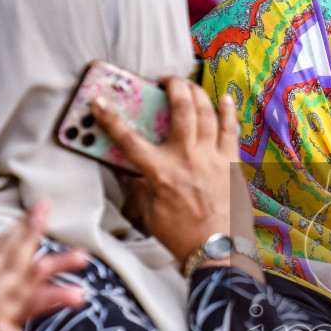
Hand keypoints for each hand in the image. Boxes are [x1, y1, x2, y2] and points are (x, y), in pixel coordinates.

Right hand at [95, 80, 256, 277]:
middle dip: (172, 86)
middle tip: (165, 81)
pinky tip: (224, 99)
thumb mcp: (150, 213)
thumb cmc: (181, 236)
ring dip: (197, 92)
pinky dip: (227, 111)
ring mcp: (213, 157)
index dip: (110, 119)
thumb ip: (141, 187)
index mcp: (161, 172)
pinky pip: (231, 128)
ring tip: (189, 85)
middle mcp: (187, 157)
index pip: (129, 140)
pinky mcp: (232, 162)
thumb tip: (134, 172)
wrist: (218, 250)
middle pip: (180, 108)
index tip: (99, 102)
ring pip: (206, 111)